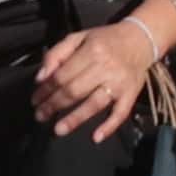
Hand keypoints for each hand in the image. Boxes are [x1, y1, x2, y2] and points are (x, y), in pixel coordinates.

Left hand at [28, 19, 162, 141]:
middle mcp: (106, 67)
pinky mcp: (131, 94)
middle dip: (54, 105)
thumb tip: (41, 78)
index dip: (46, 90)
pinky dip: (109, 126)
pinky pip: (121, 113)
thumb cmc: (105, 40)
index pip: (63, 75)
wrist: (140, 39)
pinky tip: (96, 137)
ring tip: (58, 130)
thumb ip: (56, 54)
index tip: (35, 100)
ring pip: (94, 104)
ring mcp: (119, 83)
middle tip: (40, 116)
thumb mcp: (78, 38)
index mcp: (92, 51)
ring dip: (75, 119)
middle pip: (75, 91)